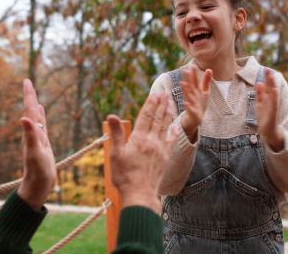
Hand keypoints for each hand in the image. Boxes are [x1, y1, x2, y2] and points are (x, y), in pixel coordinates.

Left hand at [17, 79, 56, 209]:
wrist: (38, 187)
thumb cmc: (37, 172)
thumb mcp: (35, 153)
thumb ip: (30, 136)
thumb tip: (23, 118)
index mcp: (31, 133)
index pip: (29, 110)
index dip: (29, 95)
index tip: (26, 81)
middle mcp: (33, 134)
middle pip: (31, 111)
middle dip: (30, 96)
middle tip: (28, 82)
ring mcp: (37, 139)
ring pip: (36, 118)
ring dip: (34, 106)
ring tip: (33, 95)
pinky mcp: (42, 145)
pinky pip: (41, 126)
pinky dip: (40, 117)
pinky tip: (39, 113)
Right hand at [106, 91, 178, 213]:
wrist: (140, 194)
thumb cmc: (124, 176)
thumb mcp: (116, 154)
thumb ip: (116, 134)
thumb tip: (111, 116)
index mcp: (139, 138)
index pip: (146, 116)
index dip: (150, 104)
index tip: (155, 93)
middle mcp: (152, 141)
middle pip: (157, 118)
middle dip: (161, 104)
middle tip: (165, 93)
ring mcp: (160, 149)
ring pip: (165, 127)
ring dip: (167, 114)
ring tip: (170, 103)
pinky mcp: (165, 158)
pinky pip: (171, 141)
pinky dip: (173, 131)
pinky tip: (175, 125)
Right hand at [180, 65, 212, 139]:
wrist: (195, 117)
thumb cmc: (199, 102)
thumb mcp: (204, 90)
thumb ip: (206, 80)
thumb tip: (209, 69)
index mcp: (196, 89)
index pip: (195, 80)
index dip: (194, 74)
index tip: (193, 66)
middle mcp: (192, 94)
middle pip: (190, 86)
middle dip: (188, 79)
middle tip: (185, 71)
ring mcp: (191, 102)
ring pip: (188, 95)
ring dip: (185, 90)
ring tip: (183, 84)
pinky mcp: (191, 111)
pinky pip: (189, 108)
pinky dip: (187, 106)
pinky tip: (185, 103)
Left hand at [255, 68, 283, 151]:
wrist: (268, 130)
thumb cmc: (264, 116)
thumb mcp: (259, 104)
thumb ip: (259, 94)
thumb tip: (259, 83)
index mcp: (267, 98)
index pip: (267, 86)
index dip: (266, 78)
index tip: (265, 68)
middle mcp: (270, 100)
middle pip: (270, 87)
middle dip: (269, 79)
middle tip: (267, 69)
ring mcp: (272, 106)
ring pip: (272, 93)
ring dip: (272, 85)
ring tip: (271, 76)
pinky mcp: (273, 112)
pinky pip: (274, 103)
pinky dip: (274, 97)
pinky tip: (274, 90)